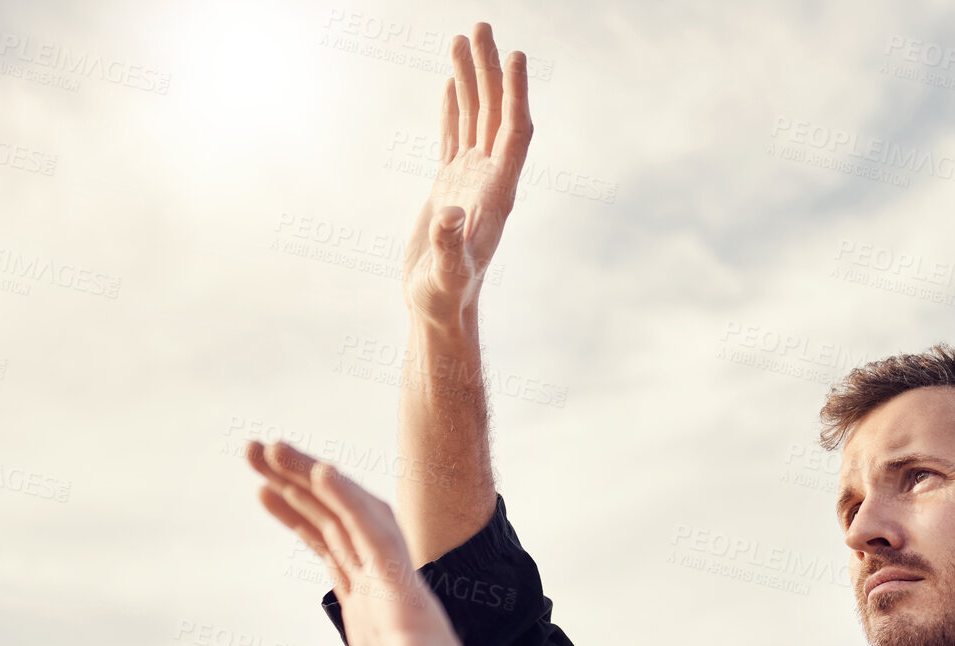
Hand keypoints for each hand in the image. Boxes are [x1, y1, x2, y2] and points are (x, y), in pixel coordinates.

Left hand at [237, 441, 567, 645]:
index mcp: (374, 629)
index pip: (333, 555)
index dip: (300, 519)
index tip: (264, 489)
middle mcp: (387, 603)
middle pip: (336, 526)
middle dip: (296, 486)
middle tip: (255, 448)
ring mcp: (400, 599)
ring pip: (353, 520)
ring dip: (313, 480)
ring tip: (272, 446)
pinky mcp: (410, 604)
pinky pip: (380, 540)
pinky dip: (350, 503)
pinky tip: (320, 473)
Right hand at [403, 23, 532, 327]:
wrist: (438, 308)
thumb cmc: (444, 295)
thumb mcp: (446, 273)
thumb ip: (448, 244)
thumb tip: (449, 212)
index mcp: (498, 193)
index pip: (514, 132)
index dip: (516, 94)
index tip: (515, 55)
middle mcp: (490, 179)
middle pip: (496, 113)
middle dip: (491, 69)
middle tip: (482, 25)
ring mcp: (470, 179)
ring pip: (475, 118)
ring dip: (472, 78)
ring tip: (462, 37)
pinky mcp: (449, 184)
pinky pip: (455, 135)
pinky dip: (454, 106)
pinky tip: (451, 82)